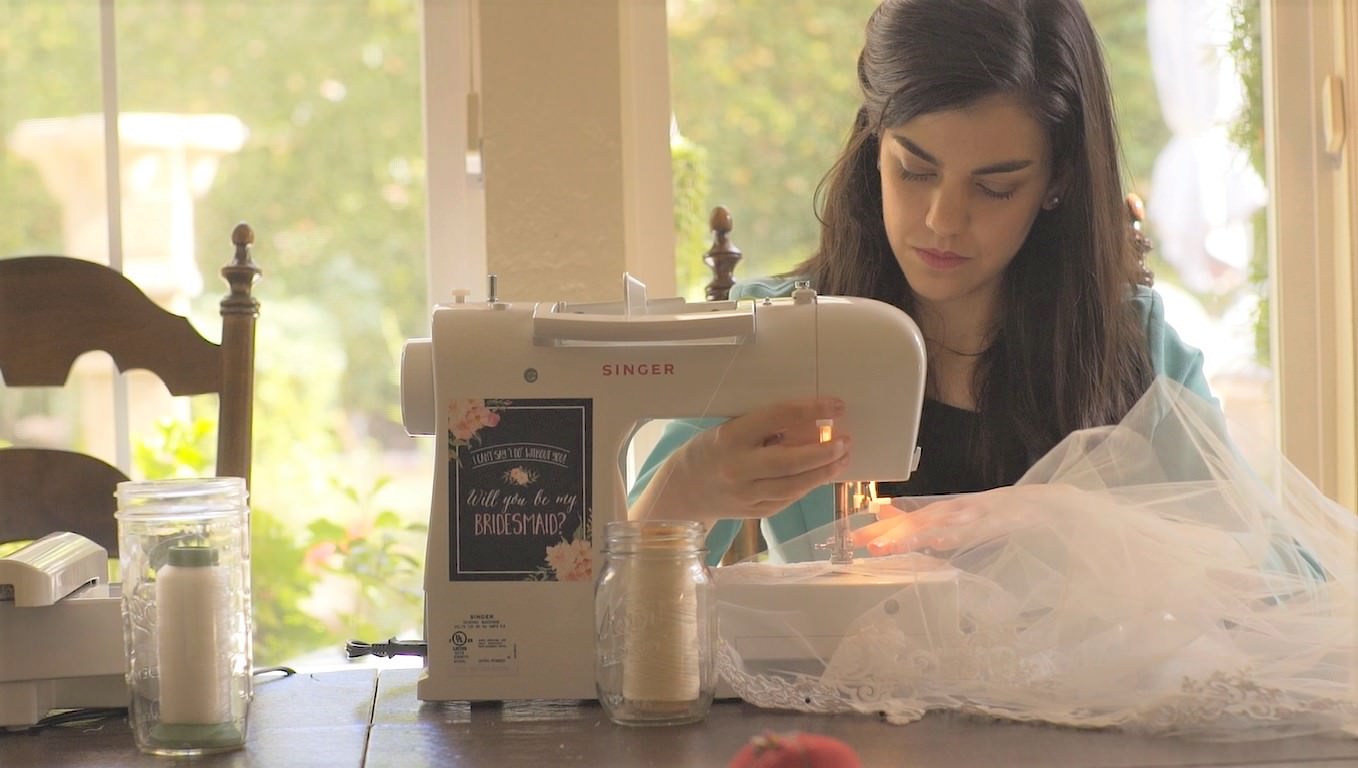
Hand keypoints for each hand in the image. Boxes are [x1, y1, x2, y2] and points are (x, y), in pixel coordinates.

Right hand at [631, 397, 850, 524]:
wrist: (680, 492)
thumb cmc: (707, 451)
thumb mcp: (727, 428)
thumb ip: (763, 427)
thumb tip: (809, 423)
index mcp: (730, 438)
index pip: (778, 418)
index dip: (811, 409)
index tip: (836, 404)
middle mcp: (738, 469)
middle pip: (791, 461)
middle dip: (824, 451)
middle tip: (846, 441)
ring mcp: (746, 495)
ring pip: (794, 486)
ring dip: (823, 472)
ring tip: (843, 458)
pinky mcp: (754, 513)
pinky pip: (787, 499)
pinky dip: (807, 486)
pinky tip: (820, 475)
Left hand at [850, 484, 1079, 556]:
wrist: (1052, 504)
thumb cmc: (1004, 513)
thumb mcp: (961, 516)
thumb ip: (925, 518)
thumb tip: (885, 513)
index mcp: (949, 511)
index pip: (909, 518)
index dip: (881, 528)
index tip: (852, 538)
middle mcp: (958, 509)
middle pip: (915, 520)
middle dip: (885, 532)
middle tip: (857, 542)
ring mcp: (977, 515)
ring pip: (938, 526)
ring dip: (910, 536)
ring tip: (883, 547)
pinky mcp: (997, 522)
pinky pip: (972, 531)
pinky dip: (953, 536)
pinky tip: (935, 543)